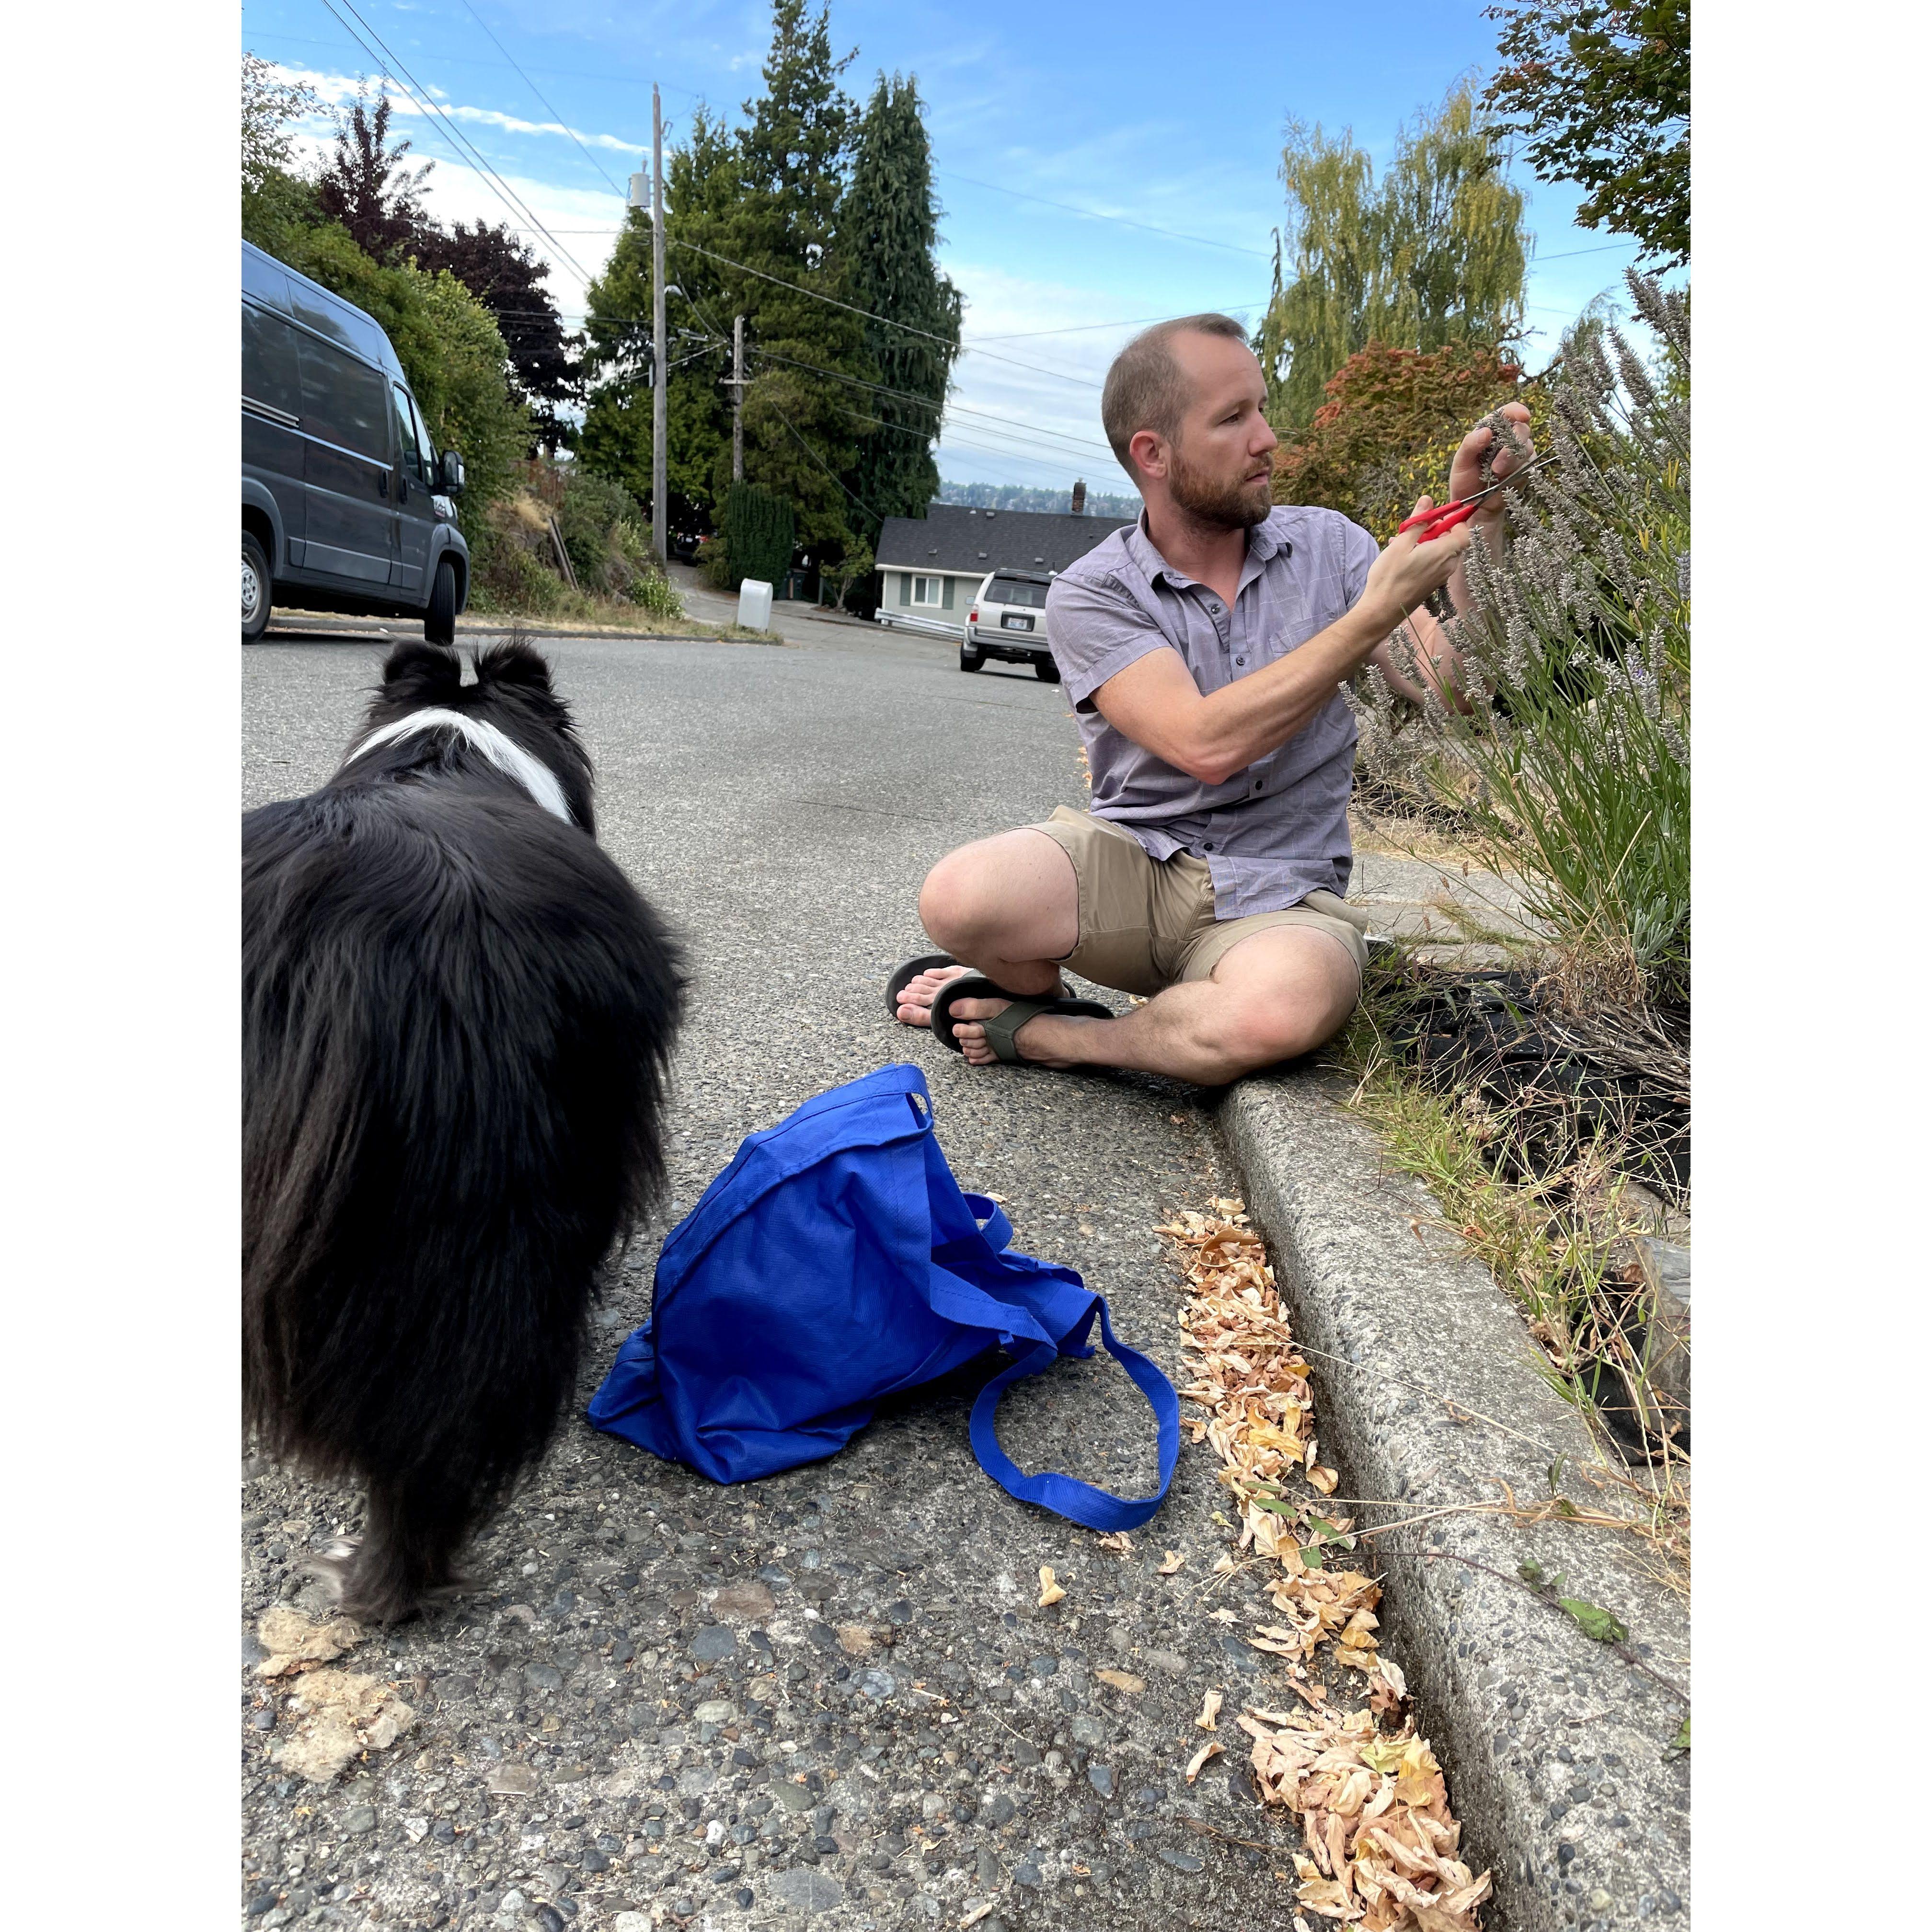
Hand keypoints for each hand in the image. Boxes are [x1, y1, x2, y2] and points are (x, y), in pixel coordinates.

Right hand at [1359, 498, 1472, 631]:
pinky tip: (1402, 556)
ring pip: (1441, 552)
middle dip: (1435, 530)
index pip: (1464, 531)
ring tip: (1401, 543)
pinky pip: (1434, 563)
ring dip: (1425, 543)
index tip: (1437, 516)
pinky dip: (1423, 555)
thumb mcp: (1402, 543)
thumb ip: (1418, 521)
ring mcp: (1441, 577)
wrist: (1382, 611)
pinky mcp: (1432, 584)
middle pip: (1452, 540)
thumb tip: (1427, 500)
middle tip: (1414, 529)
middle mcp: (1448, 565)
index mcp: (1444, 552)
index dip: (1455, 520)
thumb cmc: (1390, 577)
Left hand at [1449, 401, 1533, 543]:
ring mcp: (1518, 454)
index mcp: (1491, 430)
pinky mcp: (1525, 469)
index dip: (1516, 410)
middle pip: (1522, 430)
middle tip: (1496, 465)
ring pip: (1526, 448)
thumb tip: (1486, 431)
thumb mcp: (1461, 462)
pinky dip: (1516, 472)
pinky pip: (1528, 466)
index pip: (1507, 413)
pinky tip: (1503, 480)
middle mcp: (1507, 439)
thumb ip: (1470, 445)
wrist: (1473, 506)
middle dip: (1512, 444)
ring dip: (1511, 461)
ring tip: (1495, 473)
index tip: (1522, 415)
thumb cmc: (1465, 480)